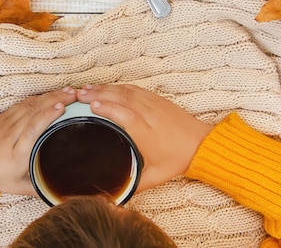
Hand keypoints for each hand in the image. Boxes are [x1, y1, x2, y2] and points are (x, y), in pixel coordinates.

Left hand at [0, 87, 76, 194]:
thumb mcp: (18, 187)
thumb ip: (40, 187)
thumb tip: (61, 191)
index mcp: (17, 153)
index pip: (32, 129)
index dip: (47, 116)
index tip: (62, 108)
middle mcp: (11, 135)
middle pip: (34, 112)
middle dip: (55, 100)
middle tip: (74, 94)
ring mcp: (6, 124)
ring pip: (29, 105)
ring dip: (49, 96)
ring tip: (67, 91)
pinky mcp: (2, 117)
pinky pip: (22, 104)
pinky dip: (38, 97)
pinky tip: (50, 94)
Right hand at [76, 84, 212, 191]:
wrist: (201, 144)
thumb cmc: (177, 160)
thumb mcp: (155, 177)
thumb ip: (133, 184)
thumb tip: (112, 195)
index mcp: (148, 134)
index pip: (127, 116)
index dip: (109, 109)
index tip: (92, 106)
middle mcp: (150, 116)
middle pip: (123, 99)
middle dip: (100, 94)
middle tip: (78, 95)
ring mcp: (154, 104)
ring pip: (126, 92)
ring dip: (105, 88)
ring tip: (85, 90)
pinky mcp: (156, 99)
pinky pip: (134, 89)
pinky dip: (117, 87)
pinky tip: (104, 87)